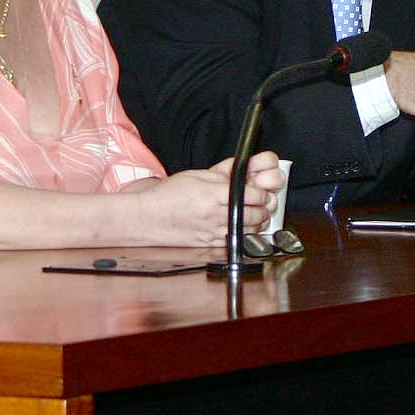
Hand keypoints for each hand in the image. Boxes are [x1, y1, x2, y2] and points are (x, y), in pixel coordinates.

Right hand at [138, 149, 283, 244]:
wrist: (149, 217)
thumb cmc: (170, 194)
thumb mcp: (198, 175)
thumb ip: (223, 173)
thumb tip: (245, 170)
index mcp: (212, 194)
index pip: (250, 195)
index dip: (262, 194)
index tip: (263, 192)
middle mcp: (213, 214)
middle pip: (253, 214)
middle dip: (264, 208)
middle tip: (265, 204)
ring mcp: (211, 232)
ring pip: (247, 230)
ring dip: (257, 223)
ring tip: (256, 216)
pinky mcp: (208, 244)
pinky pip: (234, 242)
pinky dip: (243, 235)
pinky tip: (242, 228)